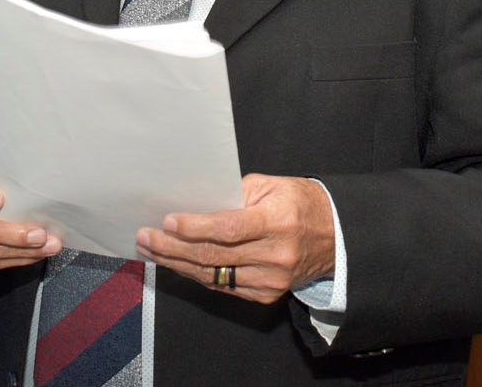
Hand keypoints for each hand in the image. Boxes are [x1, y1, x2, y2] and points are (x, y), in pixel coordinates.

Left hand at [134, 173, 335, 304]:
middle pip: (213, 255)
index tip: (168, 222)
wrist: (336, 238)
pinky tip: (176, 263)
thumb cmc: (301, 204)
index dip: (195, 227)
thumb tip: (196, 202)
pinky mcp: (265, 295)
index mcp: (278, 221)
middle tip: (145, 237)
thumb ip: (235, 193)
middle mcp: (275, 255)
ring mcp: (270, 280)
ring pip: (212, 275)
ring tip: (151, 249)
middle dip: (173, 247)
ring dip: (176, 263)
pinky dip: (196, 274)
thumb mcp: (273, 185)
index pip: (229, 228)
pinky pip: (222, 286)